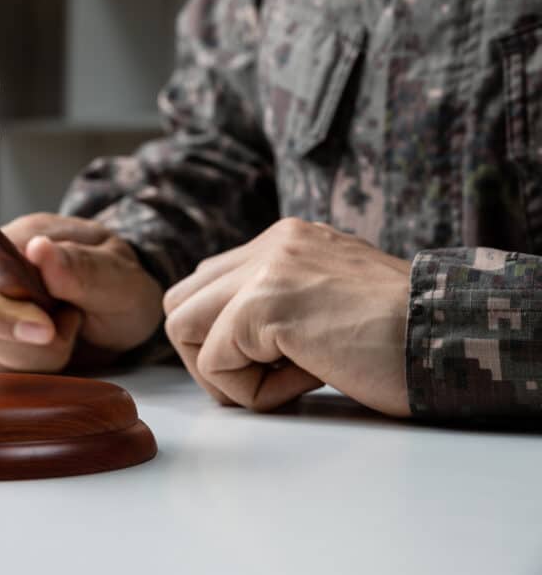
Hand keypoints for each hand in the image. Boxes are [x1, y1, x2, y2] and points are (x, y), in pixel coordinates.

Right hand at [0, 213, 163, 372]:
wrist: (120, 315)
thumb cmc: (119, 288)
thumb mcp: (119, 276)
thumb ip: (83, 266)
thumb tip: (38, 249)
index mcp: (15, 241)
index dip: (5, 314)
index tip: (48, 330)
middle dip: (33, 345)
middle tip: (71, 325)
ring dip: (37, 359)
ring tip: (65, 331)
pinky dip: (28, 374)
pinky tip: (49, 353)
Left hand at [163, 218, 411, 416]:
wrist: (453, 338)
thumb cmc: (401, 337)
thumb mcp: (329, 302)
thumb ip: (277, 304)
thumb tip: (225, 340)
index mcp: (284, 241)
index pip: (206, 284)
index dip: (222, 336)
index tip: (272, 360)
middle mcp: (269, 244)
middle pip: (180, 302)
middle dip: (206, 353)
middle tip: (261, 377)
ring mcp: (265, 270)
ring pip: (181, 328)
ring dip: (223, 373)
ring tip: (283, 379)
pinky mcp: (265, 305)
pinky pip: (215, 363)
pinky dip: (251, 392)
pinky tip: (306, 381)